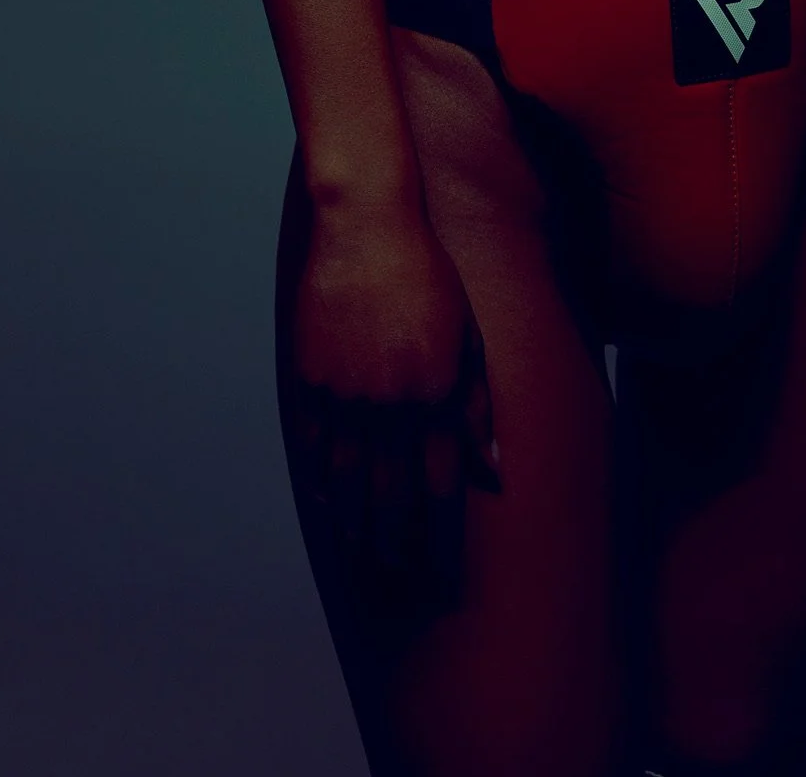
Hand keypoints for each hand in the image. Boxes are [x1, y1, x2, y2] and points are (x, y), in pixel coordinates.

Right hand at [290, 204, 500, 611]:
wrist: (366, 227)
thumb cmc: (428, 277)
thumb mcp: (467, 335)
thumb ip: (476, 404)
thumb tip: (493, 467)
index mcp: (434, 392)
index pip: (440, 484)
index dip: (441, 533)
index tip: (443, 570)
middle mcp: (390, 401)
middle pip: (391, 493)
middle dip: (397, 543)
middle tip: (399, 577)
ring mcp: (346, 393)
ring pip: (349, 479)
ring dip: (356, 525)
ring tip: (363, 558)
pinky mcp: (312, 378)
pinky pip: (315, 446)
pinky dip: (321, 482)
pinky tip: (328, 508)